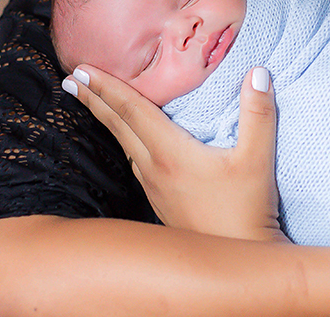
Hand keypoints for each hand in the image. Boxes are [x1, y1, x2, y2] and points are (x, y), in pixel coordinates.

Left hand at [64, 65, 285, 241]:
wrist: (235, 262)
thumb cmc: (245, 212)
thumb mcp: (257, 160)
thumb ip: (258, 114)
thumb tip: (258, 72)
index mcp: (170, 154)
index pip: (131, 111)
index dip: (107, 86)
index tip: (83, 68)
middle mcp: (155, 169)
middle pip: (117, 126)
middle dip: (93, 98)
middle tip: (71, 76)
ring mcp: (155, 187)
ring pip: (124, 144)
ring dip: (106, 119)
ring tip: (93, 101)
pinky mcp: (161, 201)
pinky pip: (135, 162)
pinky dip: (125, 140)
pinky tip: (130, 141)